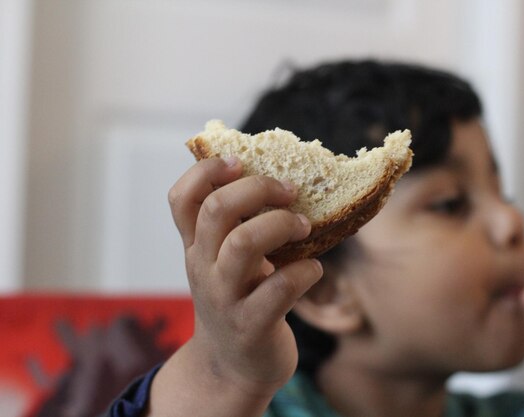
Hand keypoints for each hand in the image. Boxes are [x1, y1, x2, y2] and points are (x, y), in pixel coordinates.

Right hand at [148, 157, 322, 415]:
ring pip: (243, 244)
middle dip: (257, 189)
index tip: (239, 162)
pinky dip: (305, 271)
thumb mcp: (224, 263)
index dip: (206, 172)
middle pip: (217, 211)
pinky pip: (280, 288)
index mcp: (196, 247)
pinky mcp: (252, 325)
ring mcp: (225, 298)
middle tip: (290, 191)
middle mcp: (203, 269)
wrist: (232, 368)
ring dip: (281, 225)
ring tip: (304, 226)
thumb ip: (235, 227)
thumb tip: (273, 175)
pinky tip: (313, 269)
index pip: (181, 199)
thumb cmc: (238, 300)